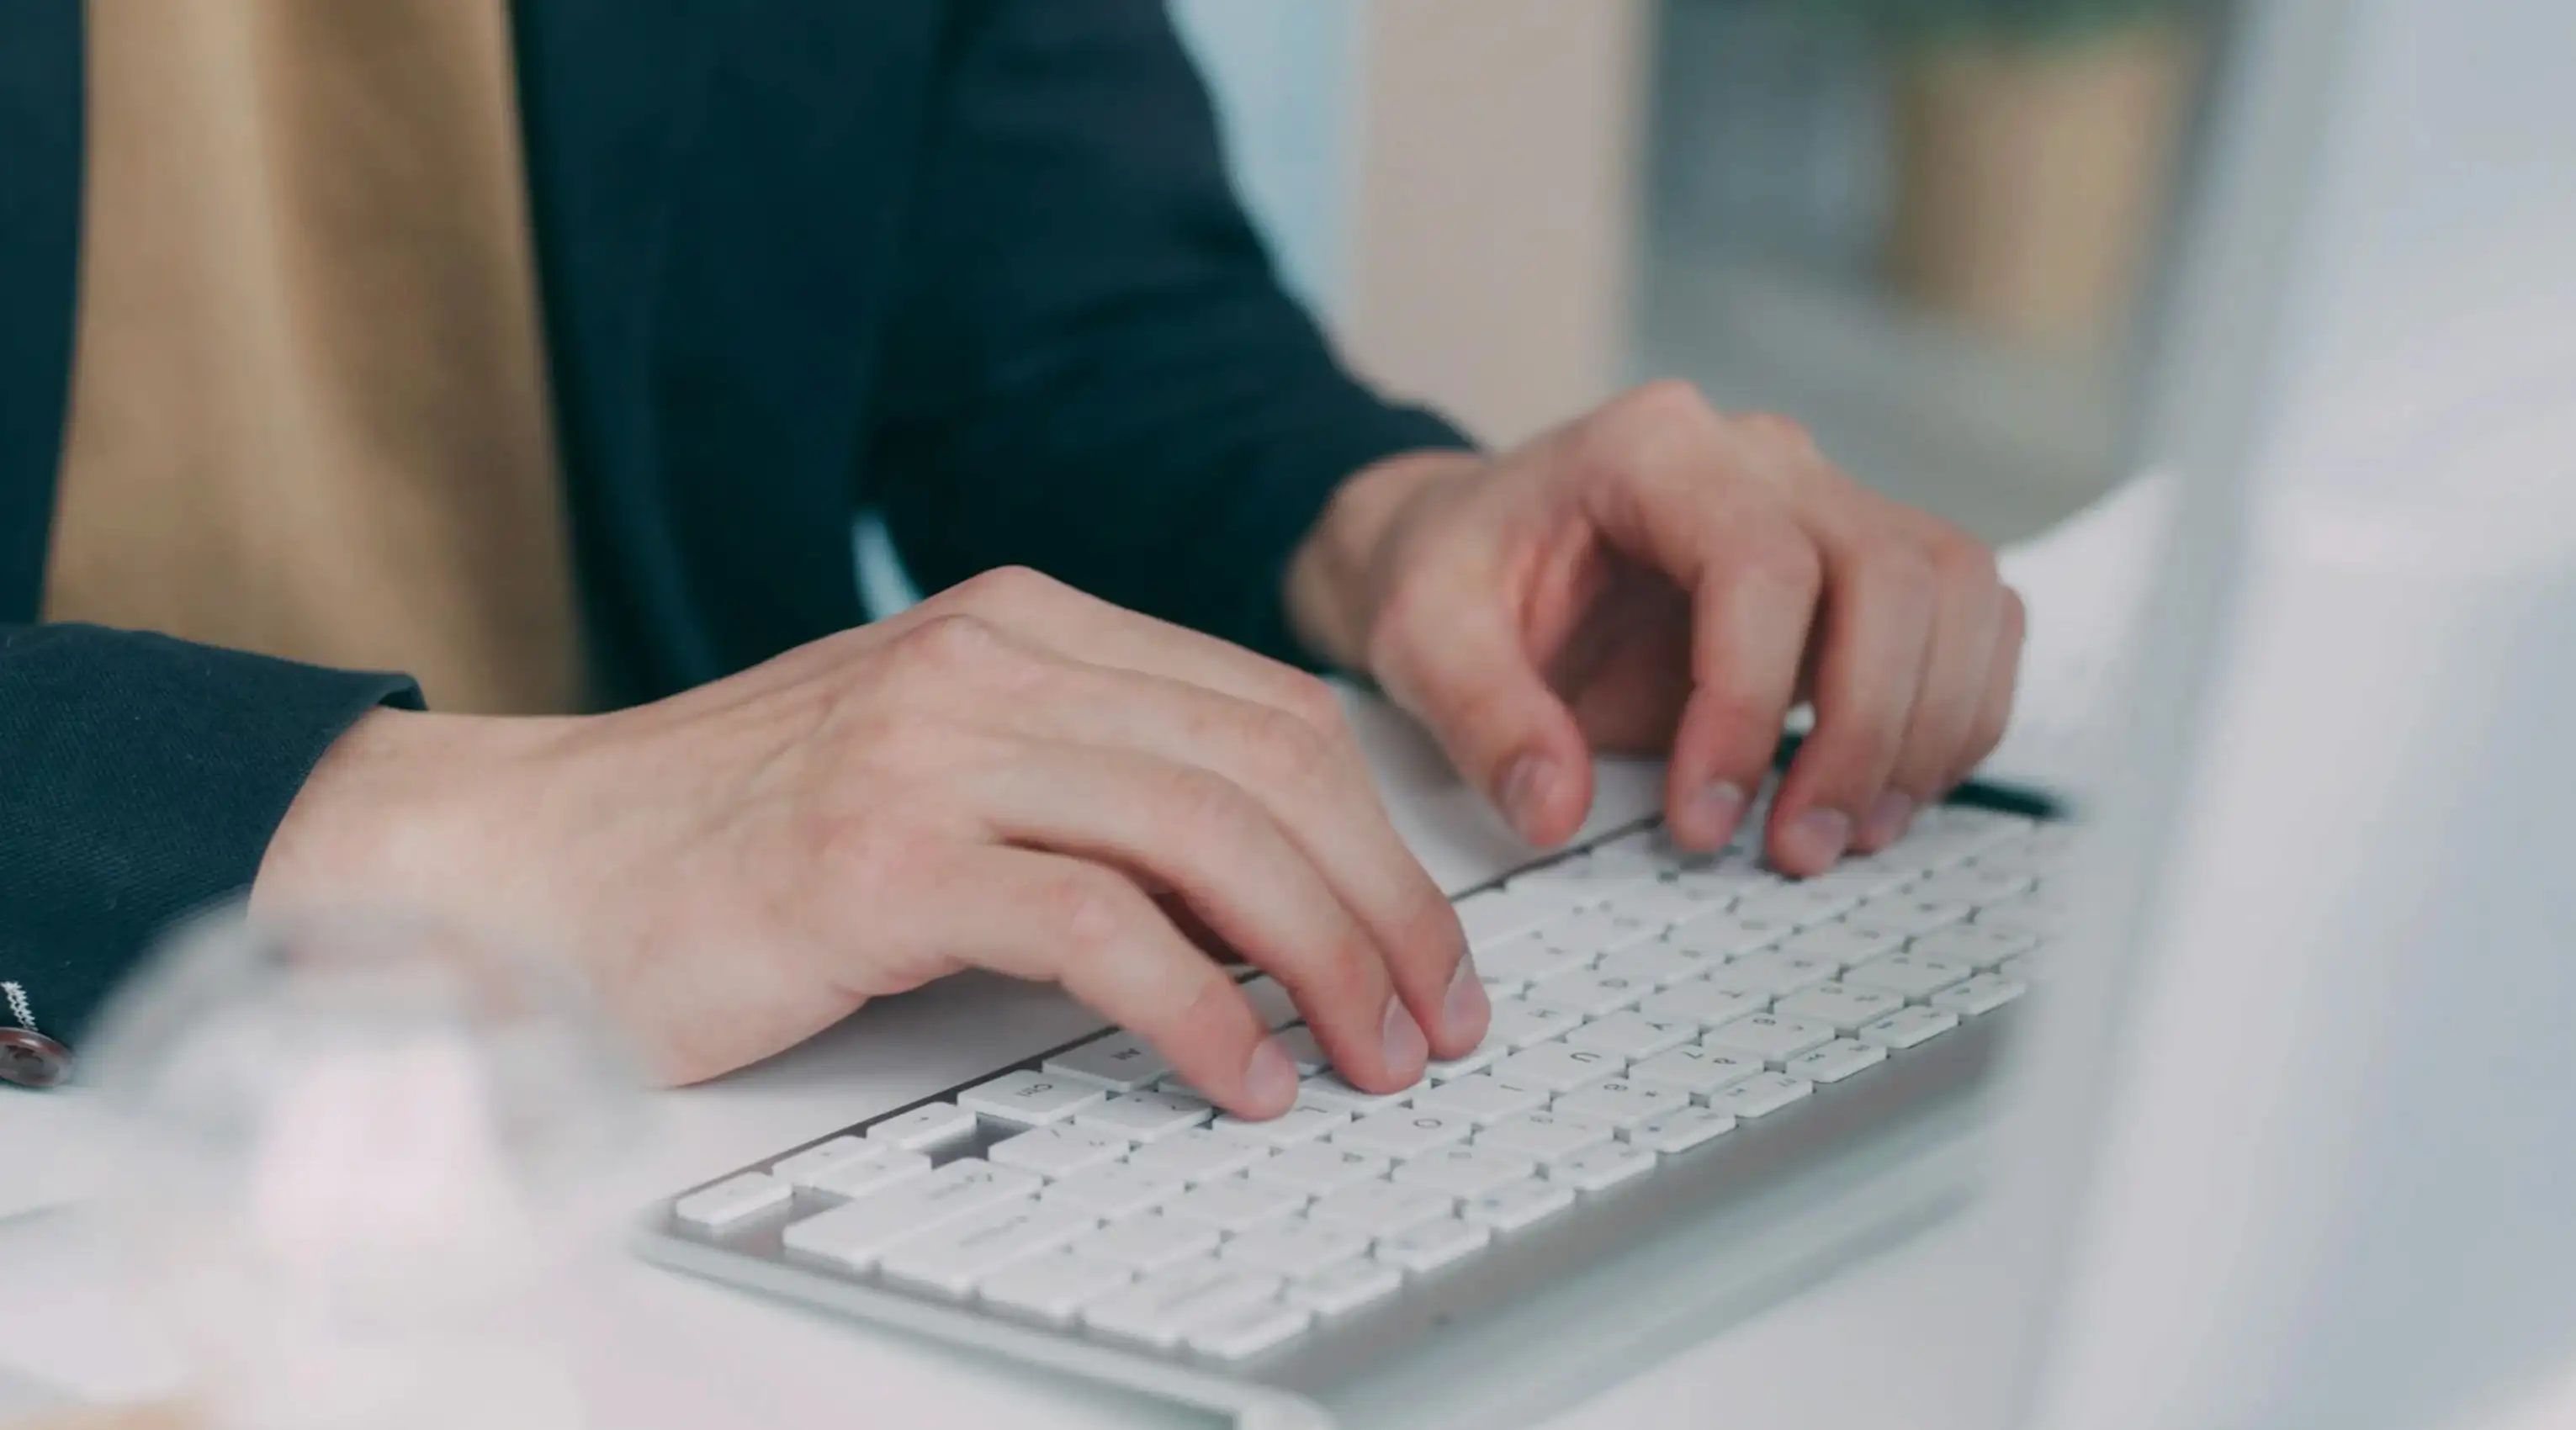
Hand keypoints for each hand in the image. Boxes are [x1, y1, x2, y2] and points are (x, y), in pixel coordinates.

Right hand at [254, 569, 1483, 1113]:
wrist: (527, 862)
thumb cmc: (736, 834)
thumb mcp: (940, 767)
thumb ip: (1088, 790)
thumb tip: (1270, 895)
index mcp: (1024, 623)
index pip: (1269, 709)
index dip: (1380, 832)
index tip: (1427, 938)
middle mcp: (990, 659)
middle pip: (1270, 765)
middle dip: (1386, 903)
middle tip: (1435, 1015)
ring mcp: (933, 748)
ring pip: (1210, 833)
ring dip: (1324, 960)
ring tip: (1370, 1057)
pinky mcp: (880, 858)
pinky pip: (1099, 930)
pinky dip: (1200, 1013)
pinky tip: (1241, 1076)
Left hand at [1288, 381, 2023, 874]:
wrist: (1473, 546)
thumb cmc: (1453, 574)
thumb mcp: (1417, 637)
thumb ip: (1479, 718)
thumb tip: (1555, 809)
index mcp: (1651, 450)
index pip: (1762, 564)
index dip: (1750, 704)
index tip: (1701, 819)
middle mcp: (1760, 460)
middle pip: (1891, 572)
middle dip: (1864, 732)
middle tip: (1794, 851)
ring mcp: (1824, 503)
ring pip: (1953, 590)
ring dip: (1926, 728)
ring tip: (1845, 835)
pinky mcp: (1860, 564)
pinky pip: (1967, 617)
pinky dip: (1953, 712)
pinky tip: (1884, 793)